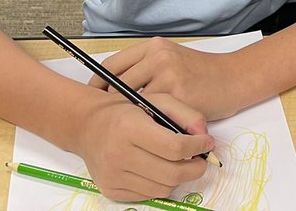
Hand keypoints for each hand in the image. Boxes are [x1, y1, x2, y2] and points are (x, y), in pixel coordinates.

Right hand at [70, 89, 211, 200]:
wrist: (88, 126)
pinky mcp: (111, 190)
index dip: (197, 147)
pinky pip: (148, 195)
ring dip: (179, 177)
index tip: (207, 143)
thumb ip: (185, 114)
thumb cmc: (126, 110)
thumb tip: (205, 136)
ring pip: (163, 188)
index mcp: (129, 127)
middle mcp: (118, 154)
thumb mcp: (156, 100)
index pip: (174, 147)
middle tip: (201, 160)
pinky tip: (161, 169)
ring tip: (182, 163)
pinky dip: (162, 185)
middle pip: (171, 173)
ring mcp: (113, 176)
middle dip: (195, 168)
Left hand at [91, 37, 246, 119]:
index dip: (98, 85)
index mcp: (154, 47)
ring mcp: (169, 75)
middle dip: (109, 105)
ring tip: (123, 130)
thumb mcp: (172, 59)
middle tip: (105, 122)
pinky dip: (148, 125)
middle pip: (118, 84)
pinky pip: (153, 115)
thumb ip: (147, 68)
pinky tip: (146, 133)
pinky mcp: (179, 96)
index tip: (93, 100)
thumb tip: (115, 90)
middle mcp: (159, 57)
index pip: (113, 65)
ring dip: (128, 118)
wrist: (234, 78)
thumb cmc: (203, 72)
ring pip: (134, 102)